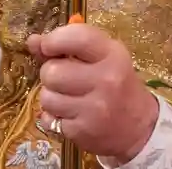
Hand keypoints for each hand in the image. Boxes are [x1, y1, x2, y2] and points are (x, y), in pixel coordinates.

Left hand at [27, 22, 159, 163]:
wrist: (138, 127)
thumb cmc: (116, 83)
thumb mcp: (100, 57)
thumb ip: (66, 45)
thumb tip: (33, 41)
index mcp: (112, 55)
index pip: (76, 38)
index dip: (54, 40)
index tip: (47, 47)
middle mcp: (106, 80)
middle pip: (52, 71)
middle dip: (50, 73)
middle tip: (63, 78)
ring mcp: (95, 109)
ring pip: (46, 97)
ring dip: (50, 96)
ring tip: (67, 97)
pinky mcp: (83, 132)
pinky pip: (48, 119)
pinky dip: (53, 117)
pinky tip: (69, 114)